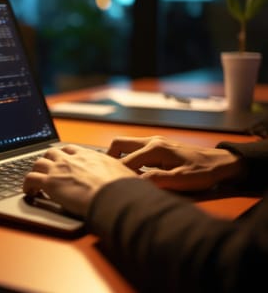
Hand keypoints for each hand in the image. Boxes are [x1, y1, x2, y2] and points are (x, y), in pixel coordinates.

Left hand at [23, 144, 137, 217]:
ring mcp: (59, 169)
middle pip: (52, 152)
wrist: (114, 197)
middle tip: (48, 170)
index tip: (65, 161)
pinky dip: (26, 184)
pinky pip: (29, 179)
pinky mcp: (49, 183)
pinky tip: (28, 192)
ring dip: (36, 170)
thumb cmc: (123, 190)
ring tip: (36, 180)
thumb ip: (122, 175)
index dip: (66, 155)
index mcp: (90, 156)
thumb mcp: (126, 176)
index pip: (72, 149)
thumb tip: (137, 182)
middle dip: (48, 160)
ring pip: (37, 162)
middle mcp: (72, 158)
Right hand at [107, 135, 245, 190]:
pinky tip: (134, 174)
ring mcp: (154, 141)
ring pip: (126, 145)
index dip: (116, 174)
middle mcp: (151, 141)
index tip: (109, 187)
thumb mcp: (180, 180)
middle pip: (118, 144)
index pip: (125, 161)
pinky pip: (135, 149)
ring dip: (119, 159)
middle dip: (108, 159)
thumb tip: (133, 182)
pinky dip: (129, 159)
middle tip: (107, 176)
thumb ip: (156, 180)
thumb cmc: (202, 173)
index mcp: (155, 149)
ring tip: (119, 176)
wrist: (221, 163)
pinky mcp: (158, 146)